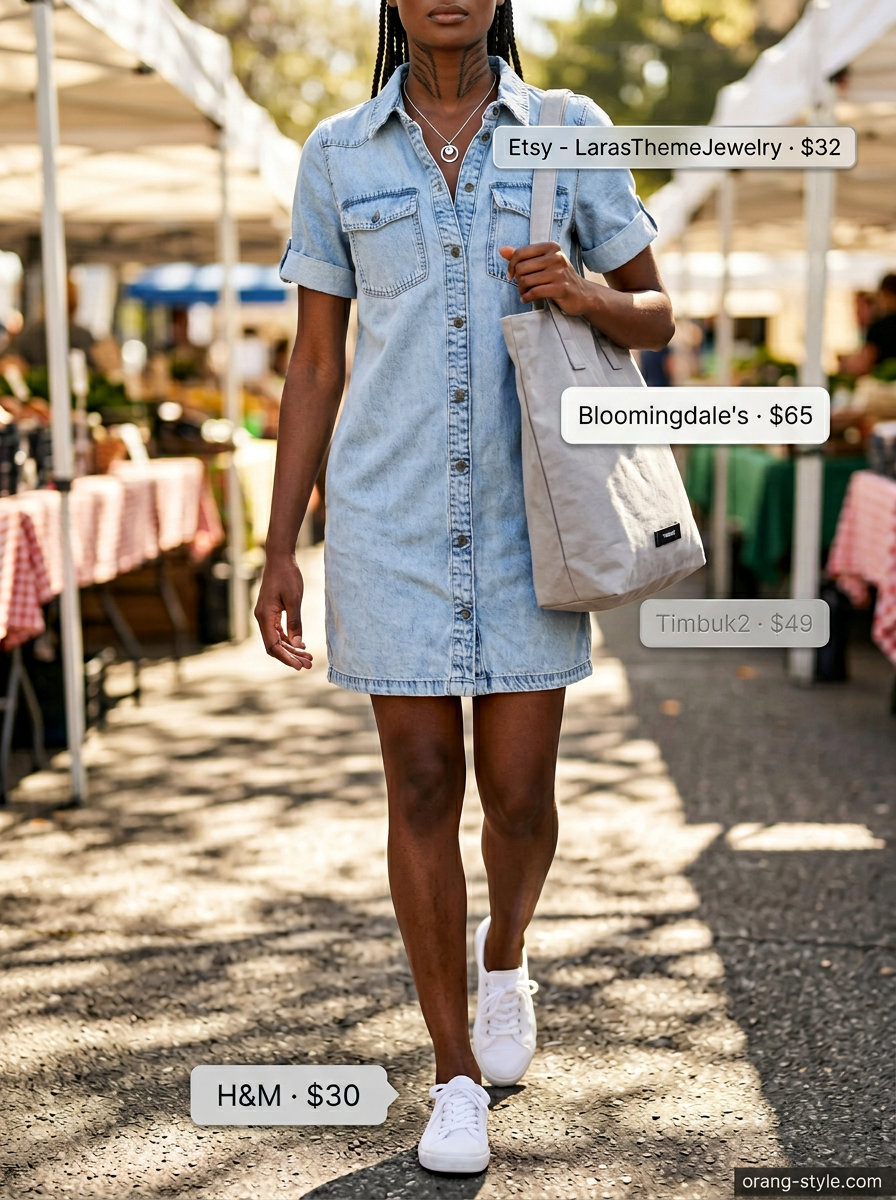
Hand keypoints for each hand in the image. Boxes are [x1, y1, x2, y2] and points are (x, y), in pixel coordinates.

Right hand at [253, 555, 312, 671]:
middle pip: (274, 645)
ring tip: (308, 657)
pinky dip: (289, 639)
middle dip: (291, 656)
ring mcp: (265, 615)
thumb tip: (298, 645)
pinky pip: (278, 631)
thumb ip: (295, 623)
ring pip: (277, 639)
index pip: (273, 645)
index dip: (286, 658)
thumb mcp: (294, 600)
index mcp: (264, 616)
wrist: (280, 558)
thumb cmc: (287, 576)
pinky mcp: (271, 612)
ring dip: (292, 649)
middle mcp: (262, 618)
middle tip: (309, 665)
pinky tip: (301, 645)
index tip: (300, 666)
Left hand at [500, 243, 589, 314]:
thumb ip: (523, 256)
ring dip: (522, 291)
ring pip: (526, 281)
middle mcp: (556, 257)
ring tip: (525, 294)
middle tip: (522, 287)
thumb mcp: (543, 263)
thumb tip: (502, 250)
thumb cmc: (559, 278)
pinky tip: (527, 299)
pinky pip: (535, 292)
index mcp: (551, 247)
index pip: (520, 253)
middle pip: (521, 268)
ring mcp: (559, 272)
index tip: (511, 275)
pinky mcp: (561, 288)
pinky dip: (527, 297)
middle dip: (518, 281)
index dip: (511, 266)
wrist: (583, 294)